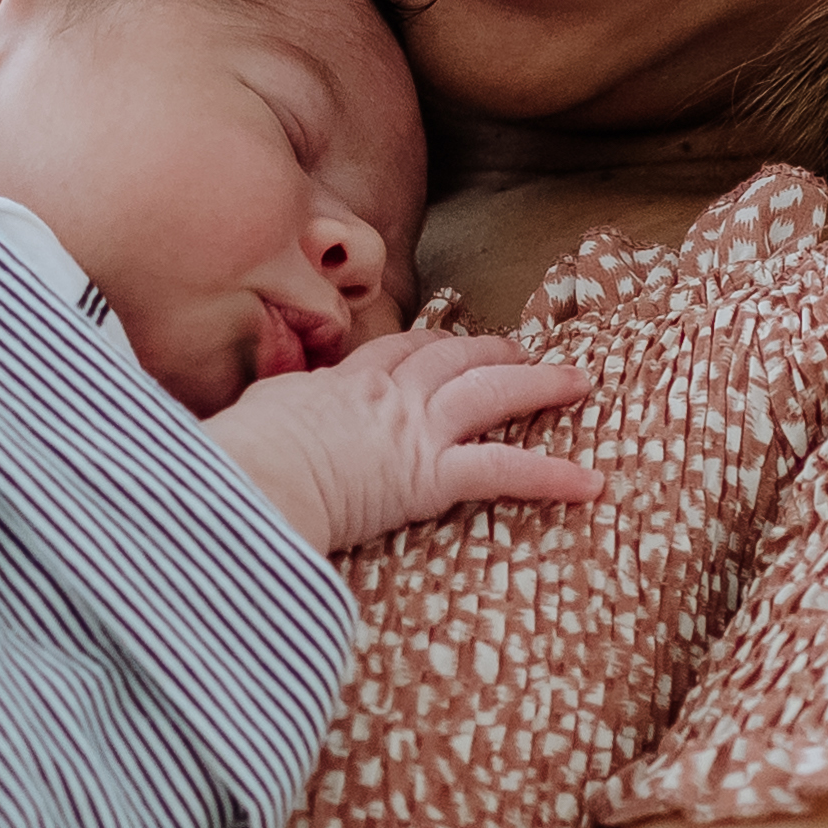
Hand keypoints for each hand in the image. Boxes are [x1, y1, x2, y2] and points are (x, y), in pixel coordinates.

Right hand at [206, 329, 600, 556]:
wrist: (249, 474)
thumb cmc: (238, 454)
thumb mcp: (249, 415)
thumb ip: (267, 410)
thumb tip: (246, 423)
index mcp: (339, 383)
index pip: (393, 353)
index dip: (424, 345)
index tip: (441, 343)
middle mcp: (385, 397)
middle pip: (450, 357)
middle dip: (490, 351)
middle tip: (520, 352)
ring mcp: (412, 430)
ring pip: (489, 393)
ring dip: (538, 385)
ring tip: (576, 382)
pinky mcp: (430, 474)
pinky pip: (503, 471)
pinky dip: (549, 477)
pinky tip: (589, 484)